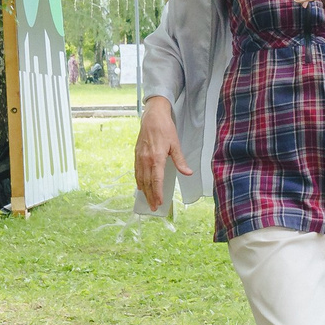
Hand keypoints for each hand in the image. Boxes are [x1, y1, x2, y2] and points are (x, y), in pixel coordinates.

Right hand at [134, 95, 191, 211]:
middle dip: (150, 196)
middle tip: (153, 208)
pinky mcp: (136, 155)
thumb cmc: (165, 129)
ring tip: (148, 201)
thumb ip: (180, 161)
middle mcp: (146, 160)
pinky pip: (136, 171)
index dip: (157, 193)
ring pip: (141, 179)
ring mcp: (140, 158)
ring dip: (144, 191)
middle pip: (148, 183)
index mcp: (156, 158)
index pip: (156, 181)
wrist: (152, 117)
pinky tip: (140, 187)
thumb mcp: (175, 144)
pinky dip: (138, 181)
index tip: (159, 203)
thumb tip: (188, 173)